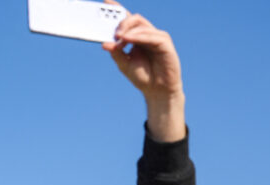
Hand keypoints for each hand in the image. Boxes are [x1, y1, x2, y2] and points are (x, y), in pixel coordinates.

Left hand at [102, 2, 184, 141]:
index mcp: (136, 37)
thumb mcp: (124, 64)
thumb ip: (116, 52)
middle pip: (134, 19)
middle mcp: (146, 34)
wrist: (157, 91)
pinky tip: (129, 39)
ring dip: (129, 30)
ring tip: (118, 37)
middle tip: (113, 32)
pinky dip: (139, 36)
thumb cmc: (142, 76)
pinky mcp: (165, 43)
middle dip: (122, 22)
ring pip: (142, 25)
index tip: (106, 2)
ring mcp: (156, 37)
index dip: (117, 9)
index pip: (127, 20)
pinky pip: (152, 36)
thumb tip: (104, 43)